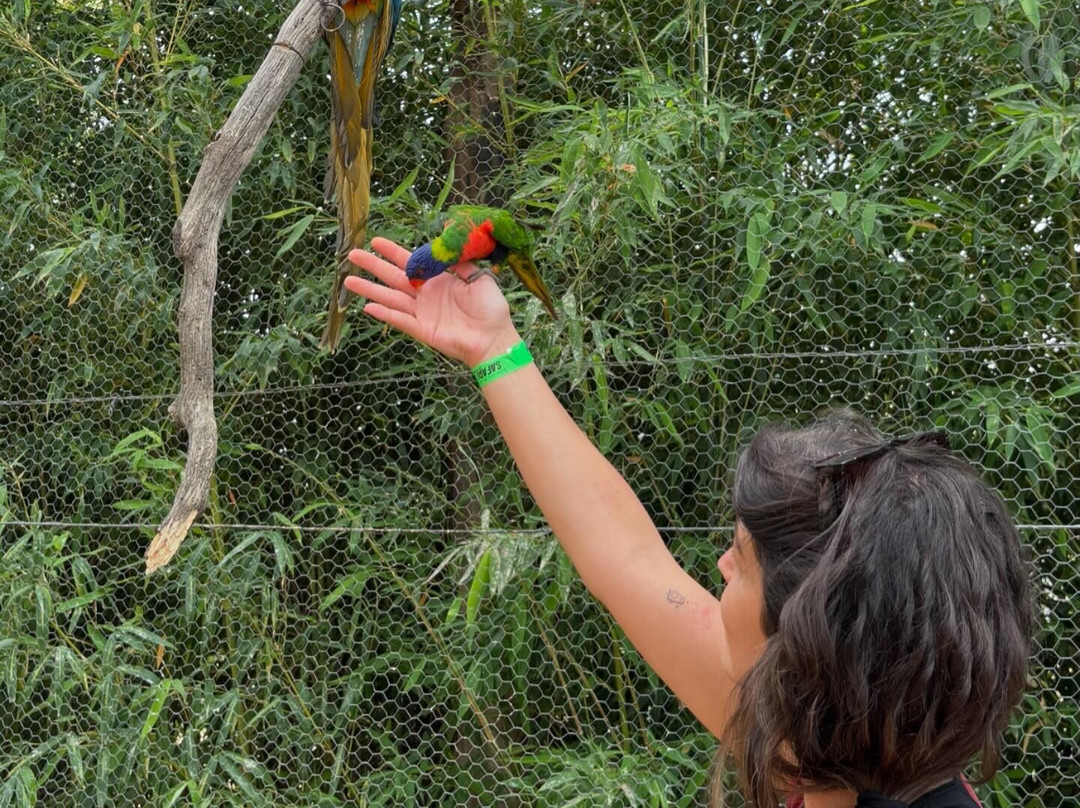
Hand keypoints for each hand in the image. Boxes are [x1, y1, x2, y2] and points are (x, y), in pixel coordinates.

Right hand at [343, 237, 520, 367]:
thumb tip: (445, 246)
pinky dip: (384, 314)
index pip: (410, 262)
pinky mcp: (422, 330)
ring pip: (390, 298)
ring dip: (370, 289)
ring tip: (348, 280)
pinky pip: (399, 320)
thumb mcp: (478, 278)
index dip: (392, 252)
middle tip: (352, 255)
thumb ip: (459, 263)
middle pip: (394, 277)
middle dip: (373, 266)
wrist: (494, 338)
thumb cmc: (490, 309)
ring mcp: (422, 313)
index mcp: (438, 280)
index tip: (375, 241)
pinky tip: (367, 307)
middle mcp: (426, 295)